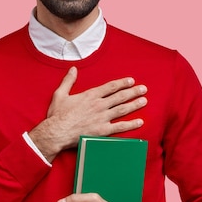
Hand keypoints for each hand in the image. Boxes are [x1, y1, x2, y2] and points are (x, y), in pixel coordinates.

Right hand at [28, 67, 146, 161]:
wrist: (56, 132)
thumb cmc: (57, 115)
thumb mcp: (60, 94)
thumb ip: (68, 81)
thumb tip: (73, 69)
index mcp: (90, 95)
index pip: (110, 87)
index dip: (122, 83)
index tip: (131, 81)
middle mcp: (99, 105)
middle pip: (120, 96)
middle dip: (133, 92)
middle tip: (143, 89)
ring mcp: (102, 118)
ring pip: (122, 109)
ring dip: (135, 104)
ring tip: (144, 100)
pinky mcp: (102, 131)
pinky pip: (120, 127)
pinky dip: (131, 124)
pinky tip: (140, 121)